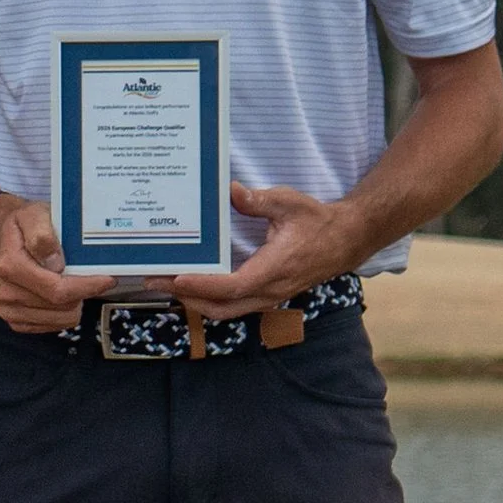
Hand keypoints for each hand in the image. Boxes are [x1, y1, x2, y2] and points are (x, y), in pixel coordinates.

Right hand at [0, 195, 111, 335]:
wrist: (1, 237)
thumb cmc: (22, 225)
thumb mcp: (33, 215)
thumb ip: (42, 235)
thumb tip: (55, 262)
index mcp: (10, 266)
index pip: (57, 289)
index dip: (87, 286)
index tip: (107, 279)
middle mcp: (6, 292)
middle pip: (62, 306)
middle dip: (82, 293)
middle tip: (89, 275)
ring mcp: (9, 309)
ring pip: (61, 320)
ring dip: (73, 303)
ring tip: (70, 281)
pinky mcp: (15, 321)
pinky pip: (52, 326)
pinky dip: (62, 312)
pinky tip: (60, 294)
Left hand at [168, 181, 360, 312]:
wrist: (346, 240)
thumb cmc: (318, 221)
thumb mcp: (289, 203)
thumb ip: (259, 200)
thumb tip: (232, 190)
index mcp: (274, 269)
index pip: (232, 286)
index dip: (202, 285)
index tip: (176, 279)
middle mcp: (269, 290)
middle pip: (222, 308)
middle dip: (187, 298)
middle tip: (155, 281)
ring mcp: (268, 297)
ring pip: (226, 311)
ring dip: (195, 301)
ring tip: (165, 283)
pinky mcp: (266, 296)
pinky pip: (233, 306)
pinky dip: (209, 299)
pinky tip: (191, 284)